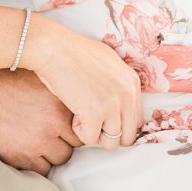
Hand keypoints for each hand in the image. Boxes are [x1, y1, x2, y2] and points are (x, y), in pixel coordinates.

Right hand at [0, 68, 82, 174]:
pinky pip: (43, 170)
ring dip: (52, 150)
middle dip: (64, 137)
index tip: (66, 120)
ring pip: (60, 157)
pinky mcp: (24, 159)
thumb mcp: (34, 77)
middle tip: (50, 129)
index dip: (74, 121)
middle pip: (74, 142)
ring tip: (36, 137)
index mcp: (58, 99)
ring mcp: (39, 142)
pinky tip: (26, 147)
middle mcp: (53, 122)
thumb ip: (57, 89)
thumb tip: (75, 99)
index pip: (83, 120)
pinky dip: (36, 162)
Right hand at [25, 17, 142, 150]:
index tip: (104, 117)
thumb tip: (119, 103)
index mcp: (132, 82)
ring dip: (95, 133)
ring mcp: (112, 105)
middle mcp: (127, 94)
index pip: (136, 120)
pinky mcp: (94, 114)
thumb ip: (119, 83)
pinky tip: (73, 114)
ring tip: (82, 115)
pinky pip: (90, 139)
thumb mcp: (108, 61)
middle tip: (93, 121)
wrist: (55, 48)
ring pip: (111, 142)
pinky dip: (79, 131)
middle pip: (128, 136)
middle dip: (109, 133)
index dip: (118, 122)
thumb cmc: (74, 52)